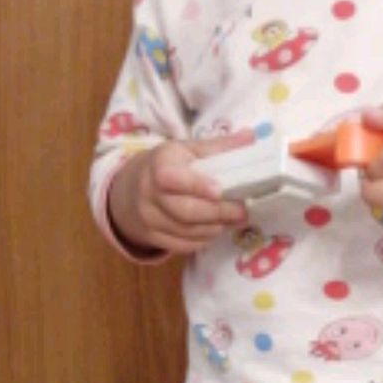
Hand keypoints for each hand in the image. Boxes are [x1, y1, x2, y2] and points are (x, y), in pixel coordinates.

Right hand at [107, 136, 247, 255]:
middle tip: (242, 211)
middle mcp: (149, 193)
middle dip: (217, 213)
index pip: (171, 178)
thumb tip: (251, 137)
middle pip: (184, 211)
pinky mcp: (153, 237)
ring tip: (234, 220)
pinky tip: (216, 229)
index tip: (219, 191)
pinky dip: (203, 239)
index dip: (195, 185)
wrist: (131, 189)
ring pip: (186, 231)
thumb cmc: (169, 165)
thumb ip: (219, 146)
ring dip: (215, 228)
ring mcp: (149, 218)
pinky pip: (182, 245)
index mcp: (159, 165)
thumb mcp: (188, 149)